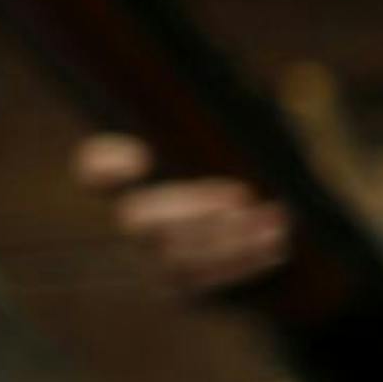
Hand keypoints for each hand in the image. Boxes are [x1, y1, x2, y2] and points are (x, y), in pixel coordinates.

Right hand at [74, 133, 289, 294]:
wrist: (287, 230)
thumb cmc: (262, 166)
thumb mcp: (256, 136)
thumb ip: (245, 118)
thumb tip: (270, 91)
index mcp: (139, 173)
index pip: (95, 168)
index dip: (106, 164)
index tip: (142, 157)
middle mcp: (136, 219)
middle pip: (139, 220)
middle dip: (190, 208)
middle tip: (241, 196)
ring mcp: (156, 260)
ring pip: (175, 256)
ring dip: (227, 238)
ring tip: (273, 220)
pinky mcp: (185, 290)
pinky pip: (205, 282)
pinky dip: (242, 261)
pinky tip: (275, 244)